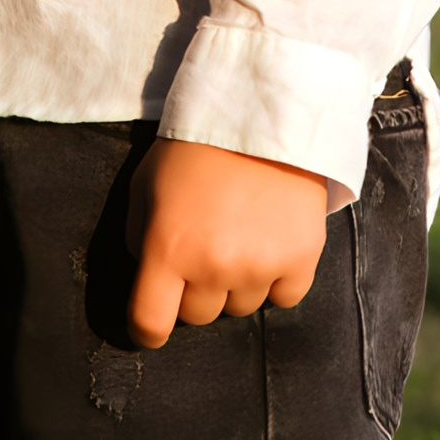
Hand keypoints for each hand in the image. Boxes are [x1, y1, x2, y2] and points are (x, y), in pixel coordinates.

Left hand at [124, 136, 329, 347]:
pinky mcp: (301, 260)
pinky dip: (277, 278)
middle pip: (199, 316)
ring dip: (237, 282)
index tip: (154, 320)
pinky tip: (270, 241)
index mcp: (167, 249)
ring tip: (240, 233)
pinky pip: (284, 298)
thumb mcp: (145, 185)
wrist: (263, 111)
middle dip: (196, 289)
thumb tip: (149, 277)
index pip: (149, 324)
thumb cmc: (196, 148)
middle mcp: (213, 266)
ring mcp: (260, 266)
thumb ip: (138, 238)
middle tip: (204, 245)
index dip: (147, 329)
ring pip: (241, 308)